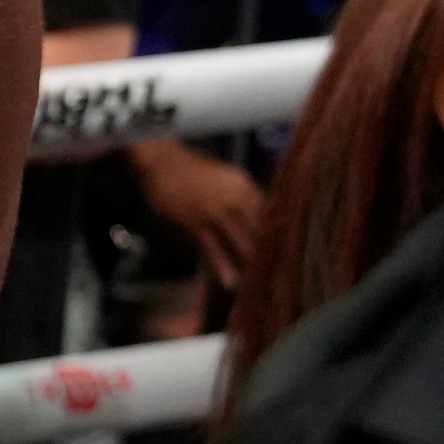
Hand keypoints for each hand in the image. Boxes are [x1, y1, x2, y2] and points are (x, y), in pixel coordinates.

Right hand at [130, 138, 267, 289]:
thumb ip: (241, 192)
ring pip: (241, 242)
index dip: (278, 233)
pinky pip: (213, 249)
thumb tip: (255, 210)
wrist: (159, 161)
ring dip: (250, 263)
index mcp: (244, 185)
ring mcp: (216, 212)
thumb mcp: (224, 175)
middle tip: (279, 272)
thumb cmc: (188, 168)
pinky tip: (229, 282)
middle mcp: (235, 198)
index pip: (271, 212)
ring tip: (258, 282)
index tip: (285, 250)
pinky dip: (222, 267)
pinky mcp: (196, 223)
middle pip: (260, 230)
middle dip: (270, 252)